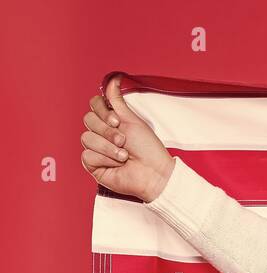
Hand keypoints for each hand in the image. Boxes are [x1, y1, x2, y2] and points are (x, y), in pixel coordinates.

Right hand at [81, 73, 175, 201]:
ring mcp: (96, 149)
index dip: (102, 111)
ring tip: (124, 155)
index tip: (117, 121)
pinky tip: (117, 164)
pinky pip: (87, 155)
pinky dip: (104, 158)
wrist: (153, 173)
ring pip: (87, 138)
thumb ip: (117, 101)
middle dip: (108, 131)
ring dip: (108, 147)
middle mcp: (101, 134)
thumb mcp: (133, 120)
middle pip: (88, 120)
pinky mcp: (93, 165)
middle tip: (124, 140)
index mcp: (111, 122)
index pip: (94, 106)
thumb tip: (113, 79)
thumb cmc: (148, 149)